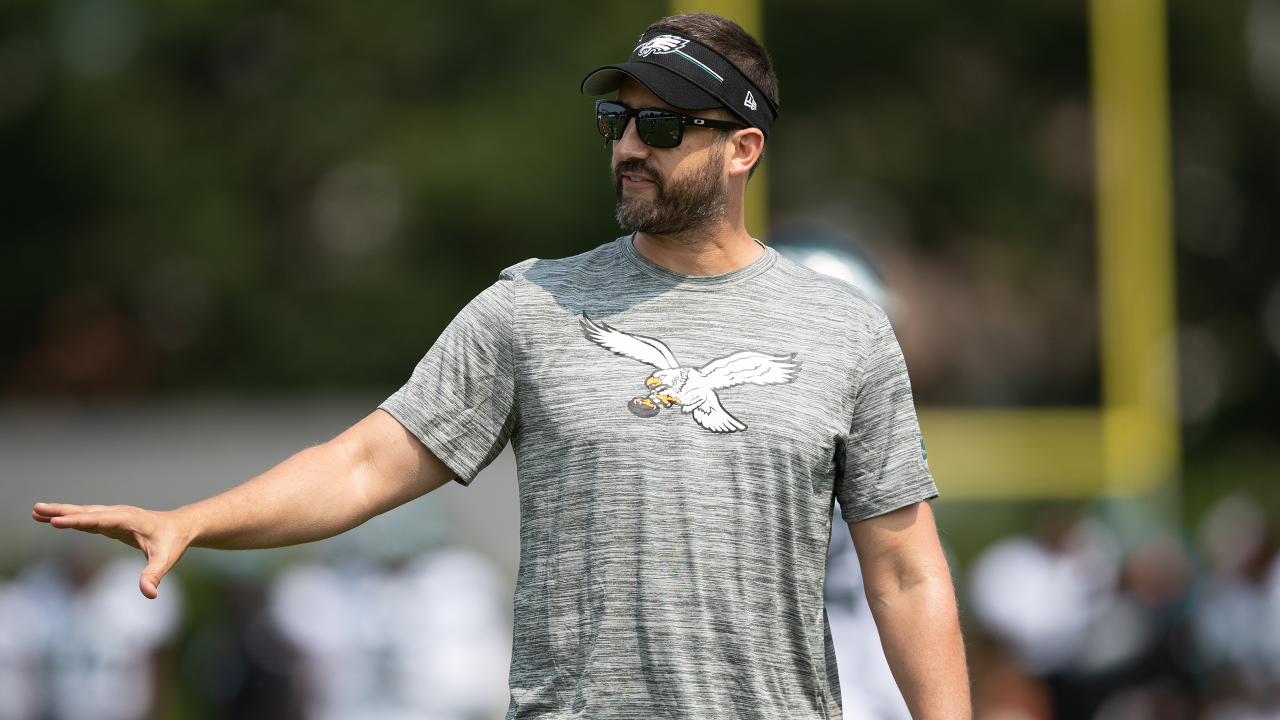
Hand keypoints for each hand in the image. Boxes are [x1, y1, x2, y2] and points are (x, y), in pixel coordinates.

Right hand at [31, 503, 191, 598]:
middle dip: (62, 511)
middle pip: (86, 512)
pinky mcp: (112, 521)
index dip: (78, 521)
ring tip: (37, 510)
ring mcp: (114, 516)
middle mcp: (119, 514)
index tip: (57, 521)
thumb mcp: (166, 560)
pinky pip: (88, 519)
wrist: (181, 527)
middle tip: (37, 509)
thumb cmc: (173, 542)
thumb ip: (154, 576)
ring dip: (62, 512)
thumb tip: (150, 595)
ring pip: (84, 513)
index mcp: (129, 520)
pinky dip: (71, 518)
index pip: (99, 521)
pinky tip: (54, 519)